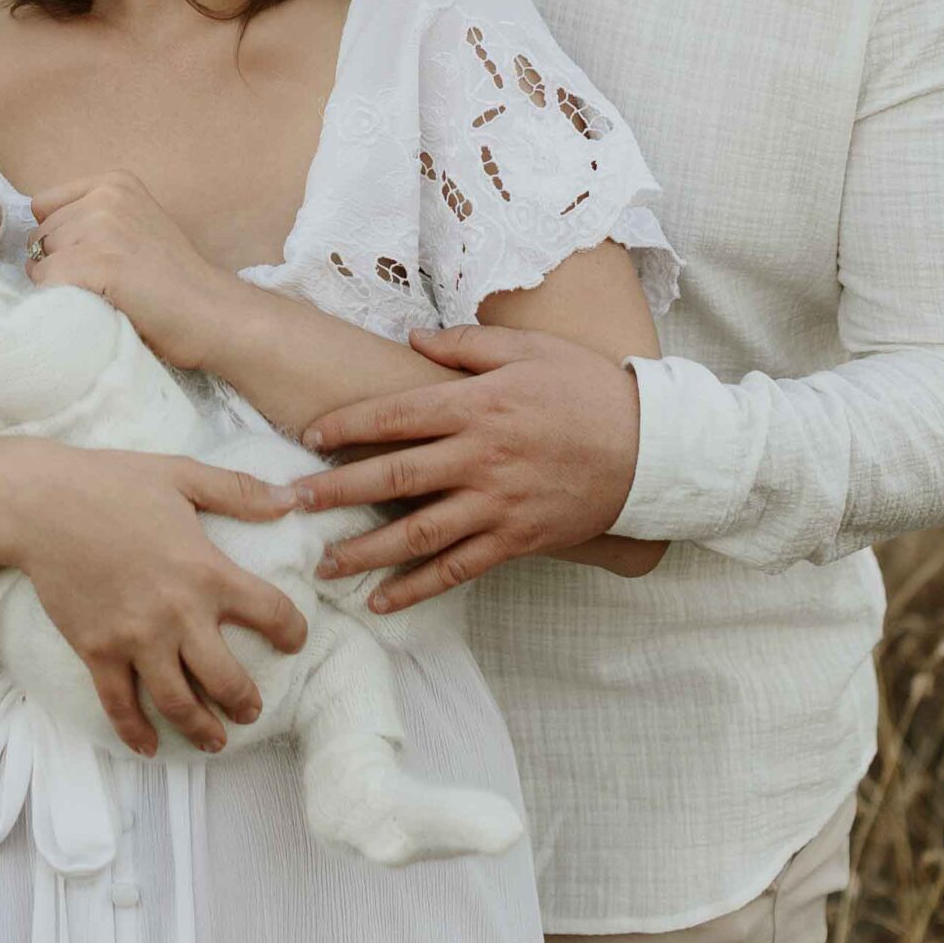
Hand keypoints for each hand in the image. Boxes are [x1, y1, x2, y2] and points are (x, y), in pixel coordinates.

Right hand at [8, 444, 306, 756]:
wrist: (41, 505)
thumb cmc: (112, 483)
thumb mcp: (183, 475)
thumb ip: (241, 491)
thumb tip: (293, 499)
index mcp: (206, 571)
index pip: (270, 613)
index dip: (292, 631)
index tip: (294, 640)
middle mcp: (177, 614)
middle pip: (227, 680)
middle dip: (246, 702)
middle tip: (252, 710)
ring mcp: (135, 639)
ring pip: (179, 704)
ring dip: (203, 730)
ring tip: (216, 740)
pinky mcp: (97, 652)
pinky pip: (121, 706)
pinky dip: (136, 732)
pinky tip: (150, 746)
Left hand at [26, 169, 237, 370]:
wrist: (210, 311)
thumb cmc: (172, 280)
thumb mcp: (135, 224)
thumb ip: (92, 219)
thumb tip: (35, 243)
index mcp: (115, 182)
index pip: (44, 205)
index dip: (58, 237)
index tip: (91, 258)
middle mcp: (106, 197)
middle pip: (40, 234)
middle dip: (58, 262)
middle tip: (102, 283)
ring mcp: (102, 228)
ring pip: (39, 260)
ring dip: (60, 283)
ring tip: (103, 293)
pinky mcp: (98, 263)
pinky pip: (46, 282)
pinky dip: (61, 299)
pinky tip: (97, 303)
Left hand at [293, 324, 644, 611]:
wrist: (651, 448)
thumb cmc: (587, 388)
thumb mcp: (529, 349)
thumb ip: (466, 346)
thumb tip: (412, 341)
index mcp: (478, 406)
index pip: (396, 416)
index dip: (348, 426)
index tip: (309, 438)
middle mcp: (481, 458)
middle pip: (394, 478)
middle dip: (338, 492)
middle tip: (292, 504)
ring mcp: (498, 505)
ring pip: (418, 534)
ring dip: (366, 551)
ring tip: (323, 564)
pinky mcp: (518, 540)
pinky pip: (458, 569)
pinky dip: (418, 589)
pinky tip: (382, 601)